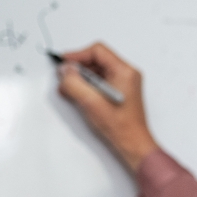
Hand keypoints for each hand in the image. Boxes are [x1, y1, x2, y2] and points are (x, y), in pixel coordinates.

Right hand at [56, 42, 159, 172]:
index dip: (78, 55)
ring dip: (80, 78)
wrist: (133, 144)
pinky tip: (77, 95)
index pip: (98, 51)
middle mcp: (126, 75)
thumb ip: (74, 83)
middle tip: (64, 77)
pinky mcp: (119, 92)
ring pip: (97, 72)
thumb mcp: (91, 102)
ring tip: (69, 89)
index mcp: (125, 72)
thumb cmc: (121, 126)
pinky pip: (100, 82)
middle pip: (96, 60)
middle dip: (78, 68)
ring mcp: (124, 84)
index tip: (64, 63)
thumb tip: (64, 70)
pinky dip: (87, 86)